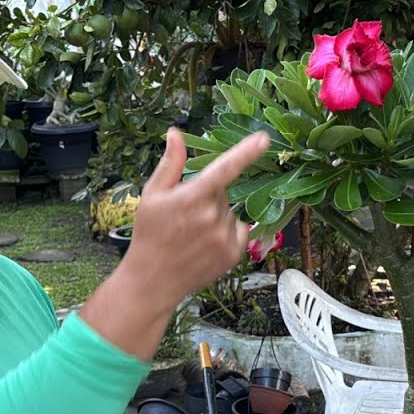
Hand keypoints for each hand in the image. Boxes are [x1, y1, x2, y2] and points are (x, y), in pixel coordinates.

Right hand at [76, 128, 267, 358]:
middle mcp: (212, 216)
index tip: (264, 139)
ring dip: (217, 216)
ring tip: (193, 234)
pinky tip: (206, 243)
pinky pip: (240, 230)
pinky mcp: (234, 254)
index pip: (225, 169)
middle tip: (185, 215)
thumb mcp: (152, 194)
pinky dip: (228, 232)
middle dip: (208, 197)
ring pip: (230, 212)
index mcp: (192, 197)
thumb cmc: (150, 234)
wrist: (153, 279)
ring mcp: (225, 237)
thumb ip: (170, 163)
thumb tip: (176, 133)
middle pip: (223, 192)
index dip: (246, 152)